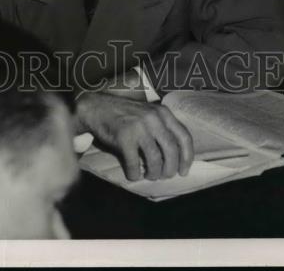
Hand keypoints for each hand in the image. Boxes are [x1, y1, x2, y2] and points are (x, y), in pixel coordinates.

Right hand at [75, 92, 193, 180]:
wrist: (96, 108)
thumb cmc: (124, 114)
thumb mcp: (148, 114)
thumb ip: (162, 127)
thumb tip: (177, 157)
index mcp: (162, 112)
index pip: (184, 136)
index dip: (187, 157)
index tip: (184, 171)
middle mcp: (153, 118)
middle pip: (171, 150)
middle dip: (170, 168)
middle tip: (165, 176)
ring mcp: (139, 127)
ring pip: (155, 159)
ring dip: (154, 173)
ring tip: (150, 175)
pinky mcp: (124, 137)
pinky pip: (135, 163)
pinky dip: (135, 173)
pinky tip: (133, 174)